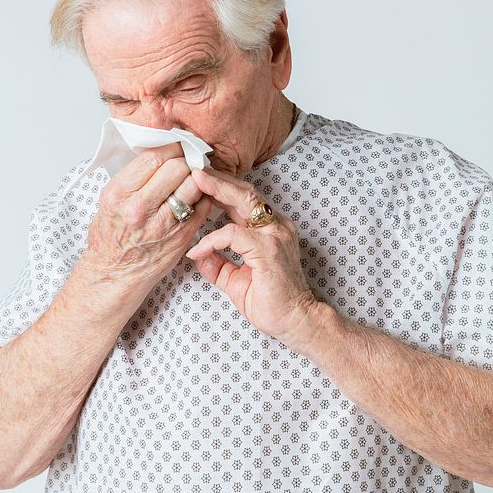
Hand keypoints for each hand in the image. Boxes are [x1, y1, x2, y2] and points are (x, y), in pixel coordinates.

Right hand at [83, 143, 212, 303]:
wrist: (113, 274)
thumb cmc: (110, 236)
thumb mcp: (109, 201)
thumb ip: (132, 178)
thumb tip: (159, 153)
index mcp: (119, 194)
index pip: (155, 158)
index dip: (171, 149)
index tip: (176, 148)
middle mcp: (140, 208)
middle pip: (178, 168)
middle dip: (185, 162)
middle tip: (186, 163)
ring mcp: (163, 224)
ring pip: (194, 186)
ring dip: (197, 179)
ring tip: (192, 179)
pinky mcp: (181, 237)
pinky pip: (201, 207)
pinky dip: (202, 198)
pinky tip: (195, 198)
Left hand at [184, 166, 320, 345]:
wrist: (297, 323)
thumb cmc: (272, 303)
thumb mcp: (236, 280)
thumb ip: (218, 264)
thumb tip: (197, 256)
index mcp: (271, 230)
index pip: (245, 201)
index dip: (221, 190)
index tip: (200, 184)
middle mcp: (276, 227)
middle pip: (245, 192)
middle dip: (218, 179)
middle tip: (195, 169)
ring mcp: (275, 236)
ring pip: (243, 201)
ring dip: (218, 189)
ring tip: (196, 180)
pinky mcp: (268, 249)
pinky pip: (233, 234)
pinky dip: (212, 239)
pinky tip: (197, 249)